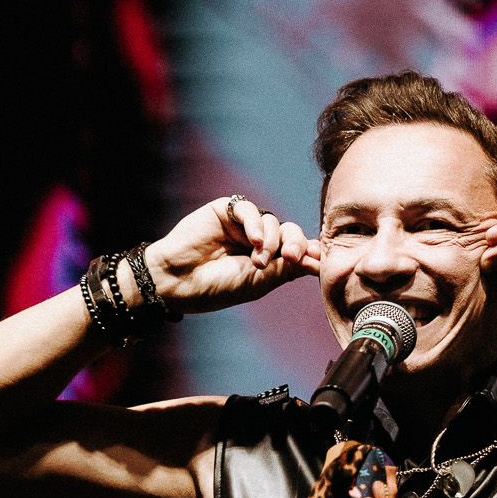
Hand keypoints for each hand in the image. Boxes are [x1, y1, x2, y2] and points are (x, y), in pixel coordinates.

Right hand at [145, 197, 319, 313]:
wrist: (178, 282)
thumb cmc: (216, 287)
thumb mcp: (258, 282)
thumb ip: (286, 269)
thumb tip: (317, 259)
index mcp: (268, 260)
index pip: (297, 249)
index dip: (308, 253)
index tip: (317, 261)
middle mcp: (258, 240)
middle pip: (290, 232)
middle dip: (296, 244)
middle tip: (291, 258)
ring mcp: (243, 225)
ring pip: (273, 221)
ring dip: (271, 240)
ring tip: (257, 261)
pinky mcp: (226, 211)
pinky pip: (250, 209)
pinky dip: (256, 224)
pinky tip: (253, 240)